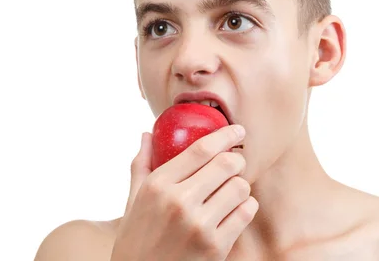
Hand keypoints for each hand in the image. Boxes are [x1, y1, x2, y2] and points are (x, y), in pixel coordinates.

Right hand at [110, 124, 257, 260]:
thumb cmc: (137, 240)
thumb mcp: (132, 202)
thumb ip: (141, 165)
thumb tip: (147, 134)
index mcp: (158, 185)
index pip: (201, 149)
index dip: (225, 135)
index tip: (238, 130)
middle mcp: (178, 202)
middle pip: (227, 164)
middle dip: (236, 161)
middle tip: (235, 164)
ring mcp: (199, 225)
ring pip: (240, 187)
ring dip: (240, 187)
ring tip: (230, 193)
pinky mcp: (216, 247)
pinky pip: (246, 212)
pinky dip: (246, 207)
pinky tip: (234, 211)